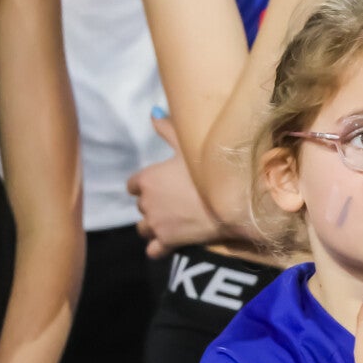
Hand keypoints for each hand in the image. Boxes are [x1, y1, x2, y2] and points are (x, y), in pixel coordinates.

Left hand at [127, 115, 218, 257]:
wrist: (230, 203)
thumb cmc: (209, 171)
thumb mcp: (188, 145)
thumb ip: (167, 129)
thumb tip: (152, 112)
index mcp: (147, 179)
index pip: (132, 185)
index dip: (146, 184)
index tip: (162, 184)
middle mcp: (146, 203)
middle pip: (140, 206)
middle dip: (153, 204)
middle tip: (175, 201)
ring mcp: (156, 225)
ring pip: (143, 228)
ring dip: (154, 225)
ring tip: (173, 221)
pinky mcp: (167, 242)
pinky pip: (154, 250)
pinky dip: (159, 247)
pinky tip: (170, 243)